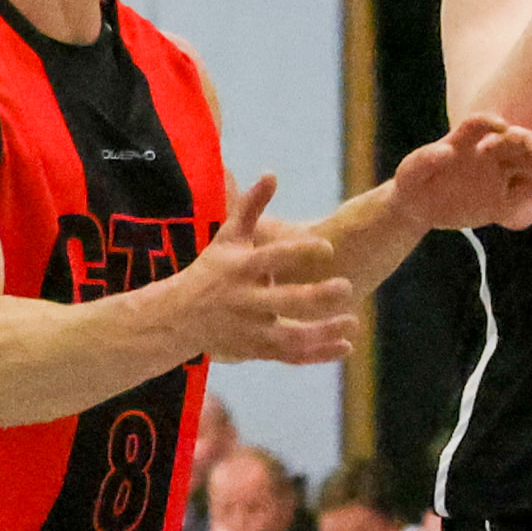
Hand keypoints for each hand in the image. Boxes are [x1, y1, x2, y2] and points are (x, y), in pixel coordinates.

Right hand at [181, 177, 357, 367]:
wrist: (178, 319)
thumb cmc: (212, 269)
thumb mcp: (227, 236)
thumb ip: (250, 206)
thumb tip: (272, 173)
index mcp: (240, 269)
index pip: (272, 258)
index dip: (299, 252)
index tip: (328, 245)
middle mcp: (245, 301)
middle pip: (283, 301)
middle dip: (315, 297)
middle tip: (347, 287)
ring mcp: (250, 330)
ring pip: (289, 336)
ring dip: (322, 331)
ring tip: (353, 320)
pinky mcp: (256, 350)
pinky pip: (290, 356)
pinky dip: (318, 354)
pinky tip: (346, 346)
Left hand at [393, 112, 531, 236]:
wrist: (420, 205)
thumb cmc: (414, 180)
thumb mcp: (412, 171)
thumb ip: (426, 159)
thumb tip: (445, 151)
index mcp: (463, 141)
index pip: (478, 125)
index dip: (488, 123)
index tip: (499, 126)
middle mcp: (486, 153)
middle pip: (509, 140)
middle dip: (524, 140)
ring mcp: (497, 175)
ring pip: (526, 163)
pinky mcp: (503, 200)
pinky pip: (527, 192)